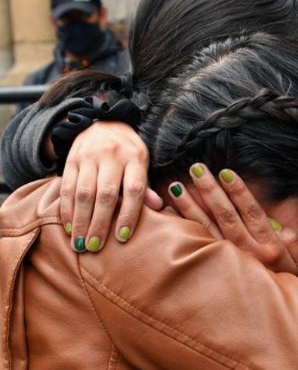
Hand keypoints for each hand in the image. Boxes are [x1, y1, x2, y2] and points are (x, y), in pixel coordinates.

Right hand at [60, 121, 161, 251]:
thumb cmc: (128, 151)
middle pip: (106, 194)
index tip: (122, 237)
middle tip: (95, 247)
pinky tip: (70, 227)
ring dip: (81, 221)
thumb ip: (146, 185)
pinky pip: (67, 187)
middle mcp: (112, 156)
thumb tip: (159, 207)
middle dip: (100, 224)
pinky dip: (68, 210)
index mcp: (135, 158)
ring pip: (83, 193)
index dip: (129, 214)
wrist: (102, 121)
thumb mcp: (143, 163)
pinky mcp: (71, 159)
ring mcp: (89, 157)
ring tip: (80, 244)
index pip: (133, 189)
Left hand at [166, 164, 297, 274]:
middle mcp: (247, 253)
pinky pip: (193, 245)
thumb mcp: (297, 259)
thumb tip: (289, 222)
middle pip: (226, 216)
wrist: (270, 316)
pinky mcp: (211, 269)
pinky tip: (169, 213)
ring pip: (205, 229)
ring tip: (177, 186)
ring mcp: (227, 262)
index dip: (239, 191)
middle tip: (197, 168)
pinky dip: (180, 228)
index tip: (226, 172)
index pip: (252, 212)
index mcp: (269, 247)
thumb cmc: (283, 281)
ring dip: (190, 206)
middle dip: (210, 190)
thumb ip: (293, 237)